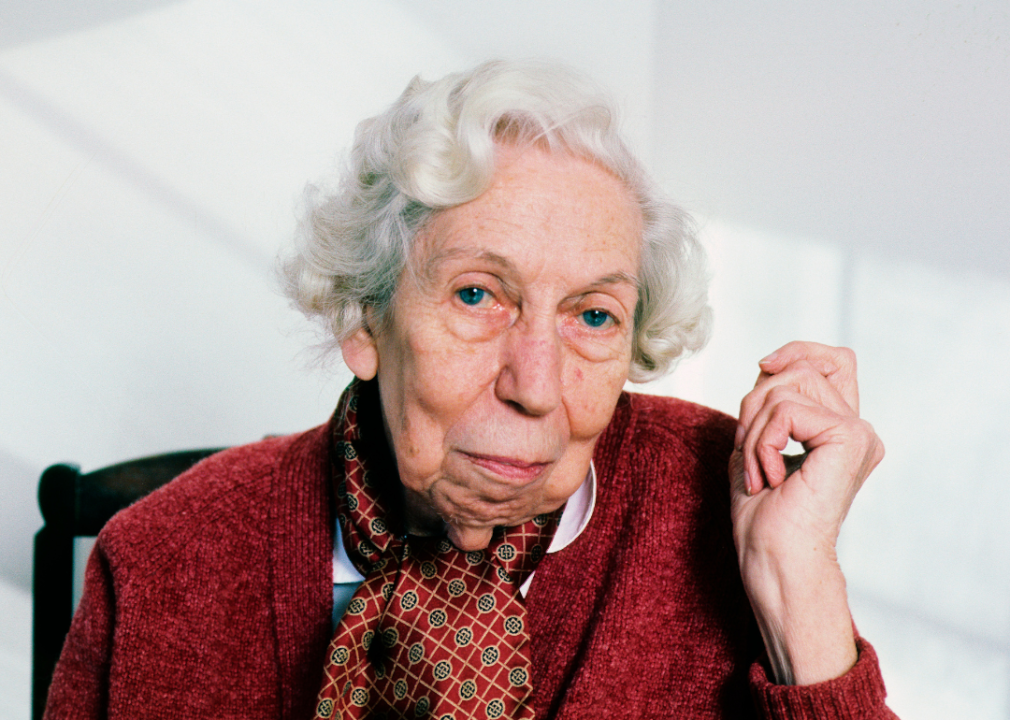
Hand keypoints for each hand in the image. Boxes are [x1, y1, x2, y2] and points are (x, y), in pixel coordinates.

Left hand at [730, 342, 883, 684]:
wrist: (774, 561)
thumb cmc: (762, 518)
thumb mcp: (757, 445)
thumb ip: (769, 406)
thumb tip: (768, 365)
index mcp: (842, 431)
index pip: (834, 360)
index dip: (797, 351)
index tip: (763, 367)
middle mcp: (858, 430)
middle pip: (801, 368)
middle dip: (756, 401)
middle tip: (748, 450)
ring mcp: (859, 434)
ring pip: (788, 386)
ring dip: (754, 428)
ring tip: (757, 471)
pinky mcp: (849, 440)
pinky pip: (787, 410)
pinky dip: (761, 442)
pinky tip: (766, 478)